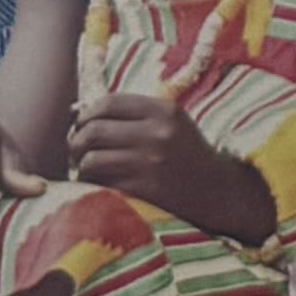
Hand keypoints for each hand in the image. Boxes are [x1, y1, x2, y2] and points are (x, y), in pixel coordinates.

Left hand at [67, 88, 269, 242]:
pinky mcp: (146, 190)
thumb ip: (135, 115)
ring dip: (81, 166)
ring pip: (92, 158)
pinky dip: (92, 184)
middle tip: (76, 150)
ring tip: (84, 170)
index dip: (87, 113)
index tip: (81, 124)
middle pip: (95, 129)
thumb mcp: (172, 124)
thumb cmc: (188, 156)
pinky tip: (97, 185)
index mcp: (164, 111)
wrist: (220, 193)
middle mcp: (158, 133)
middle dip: (76, 141)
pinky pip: (102, 183)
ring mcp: (151, 162)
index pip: (109, 102)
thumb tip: (80, 113)